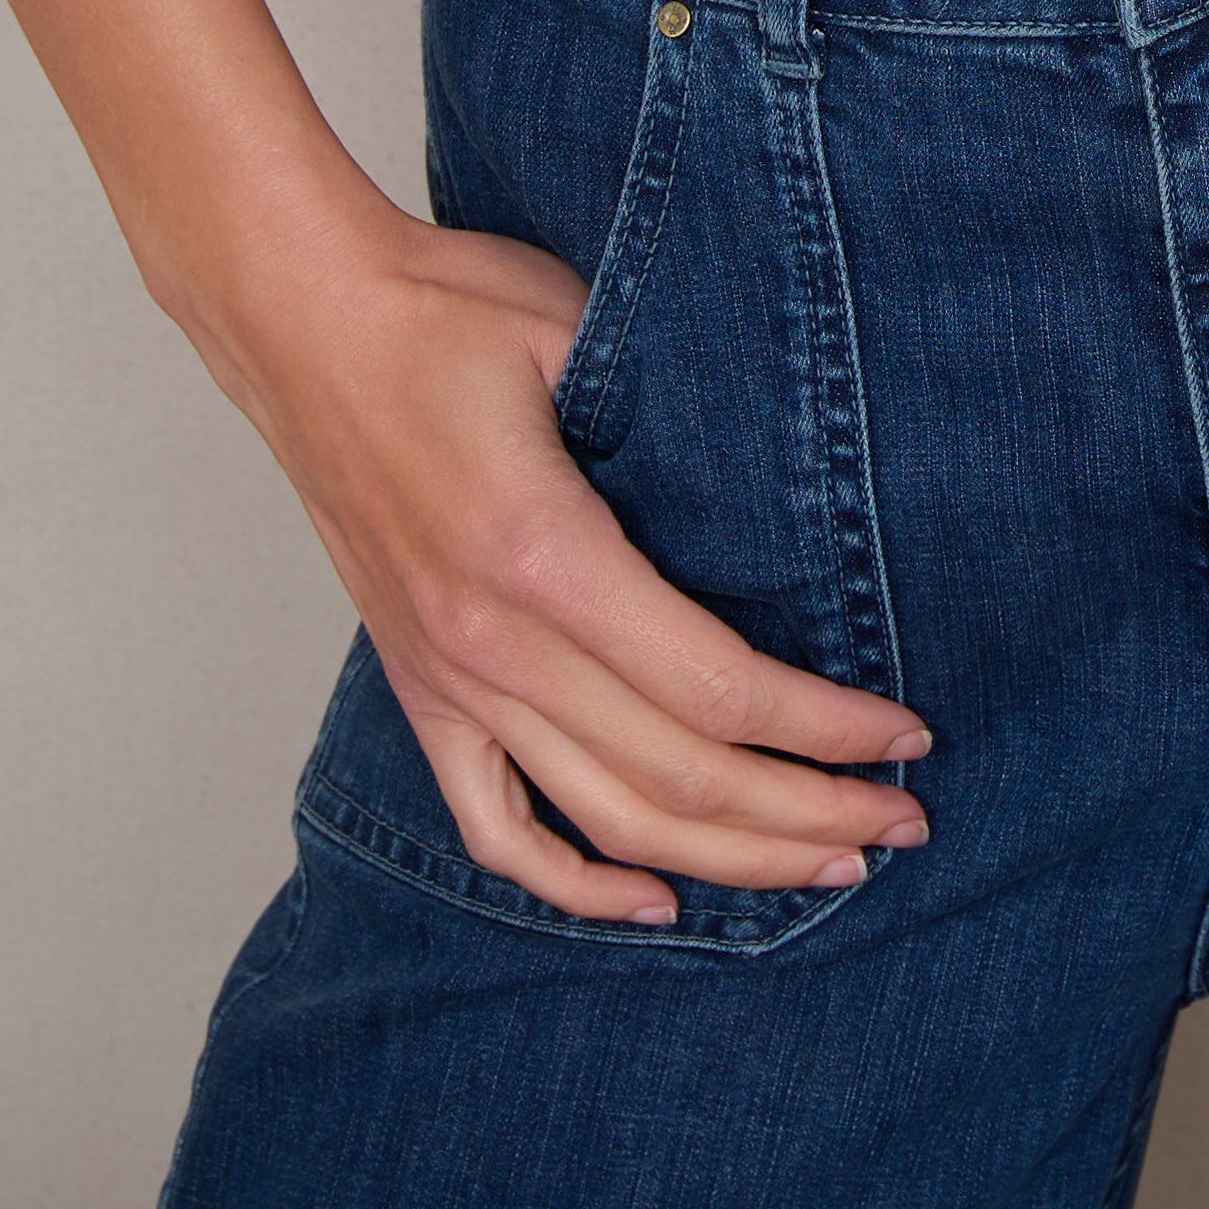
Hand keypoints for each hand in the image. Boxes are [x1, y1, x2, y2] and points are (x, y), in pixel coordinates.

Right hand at [0, 0, 933, 933]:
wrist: (301, 319)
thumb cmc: (447, 306)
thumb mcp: (579, 329)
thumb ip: (674, 421)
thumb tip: (797, 487)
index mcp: (546, 556)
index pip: (717, 689)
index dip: (825, 728)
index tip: (907, 735)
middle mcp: (494, 645)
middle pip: (679, 779)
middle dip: (804, 812)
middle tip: (902, 823)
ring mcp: (448, 681)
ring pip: (604, 822)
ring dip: (724, 859)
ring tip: (823, 864)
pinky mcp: (416, 689)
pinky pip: (497, 826)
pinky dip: (575, 883)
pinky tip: (651, 902)